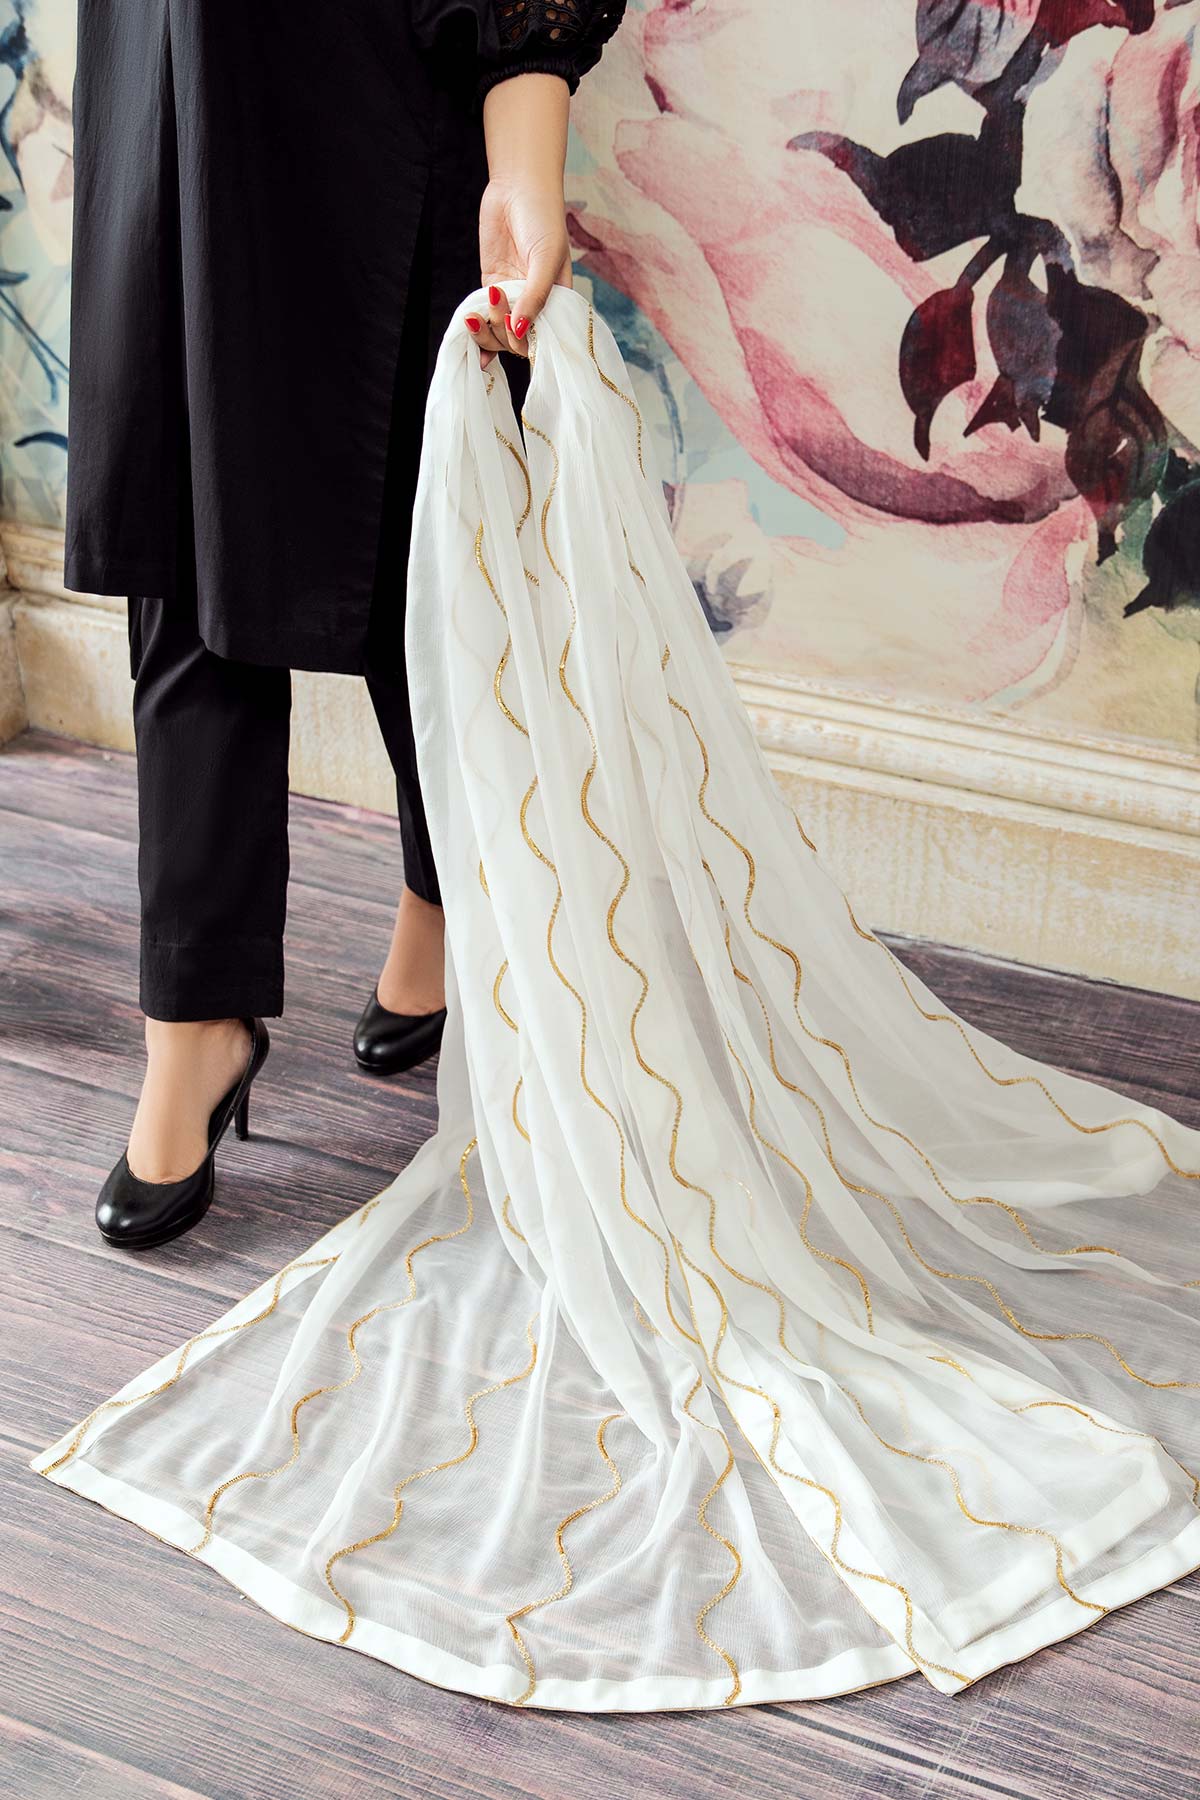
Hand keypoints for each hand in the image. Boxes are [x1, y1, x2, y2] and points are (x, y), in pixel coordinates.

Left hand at [464, 72, 571, 366]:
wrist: (518, 187)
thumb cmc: (543, 220)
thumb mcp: (545, 259)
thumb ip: (535, 297)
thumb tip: (520, 331)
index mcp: (557, 302)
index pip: (543, 340)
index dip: (527, 341)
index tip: (515, 323)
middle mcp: (535, 304)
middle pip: (517, 341)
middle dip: (502, 331)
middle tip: (497, 301)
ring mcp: (512, 296)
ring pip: (498, 333)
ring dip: (486, 333)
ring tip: (474, 318)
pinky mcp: (491, 286)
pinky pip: (484, 317)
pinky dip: (477, 335)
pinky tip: (474, 351)